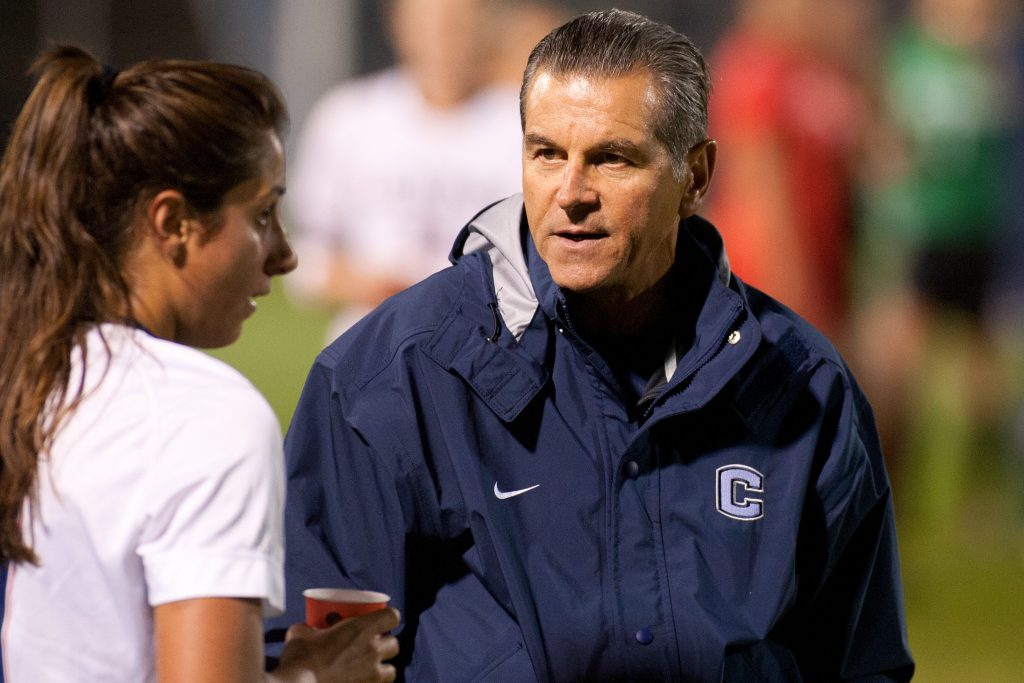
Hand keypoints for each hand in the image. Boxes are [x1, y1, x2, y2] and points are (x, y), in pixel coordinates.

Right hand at [274, 608, 399, 682]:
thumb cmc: (300, 658)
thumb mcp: (301, 633)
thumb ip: (309, 628)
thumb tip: (305, 630)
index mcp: (361, 630)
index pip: (392, 616)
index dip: (388, 616)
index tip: (379, 620)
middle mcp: (372, 651)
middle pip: (394, 644)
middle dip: (385, 644)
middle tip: (368, 646)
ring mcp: (371, 675)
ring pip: (391, 671)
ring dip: (383, 668)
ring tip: (367, 668)